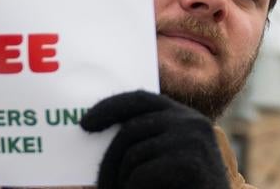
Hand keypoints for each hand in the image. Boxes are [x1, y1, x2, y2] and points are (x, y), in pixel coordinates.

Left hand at [80, 90, 229, 188]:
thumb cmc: (180, 187)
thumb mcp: (161, 159)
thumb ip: (142, 141)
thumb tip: (92, 124)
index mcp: (184, 117)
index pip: (140, 99)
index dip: (110, 107)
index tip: (85, 124)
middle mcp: (191, 121)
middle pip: (130, 130)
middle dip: (109, 161)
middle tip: (101, 186)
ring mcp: (194, 140)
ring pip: (133, 155)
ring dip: (123, 181)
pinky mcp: (191, 163)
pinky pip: (141, 175)